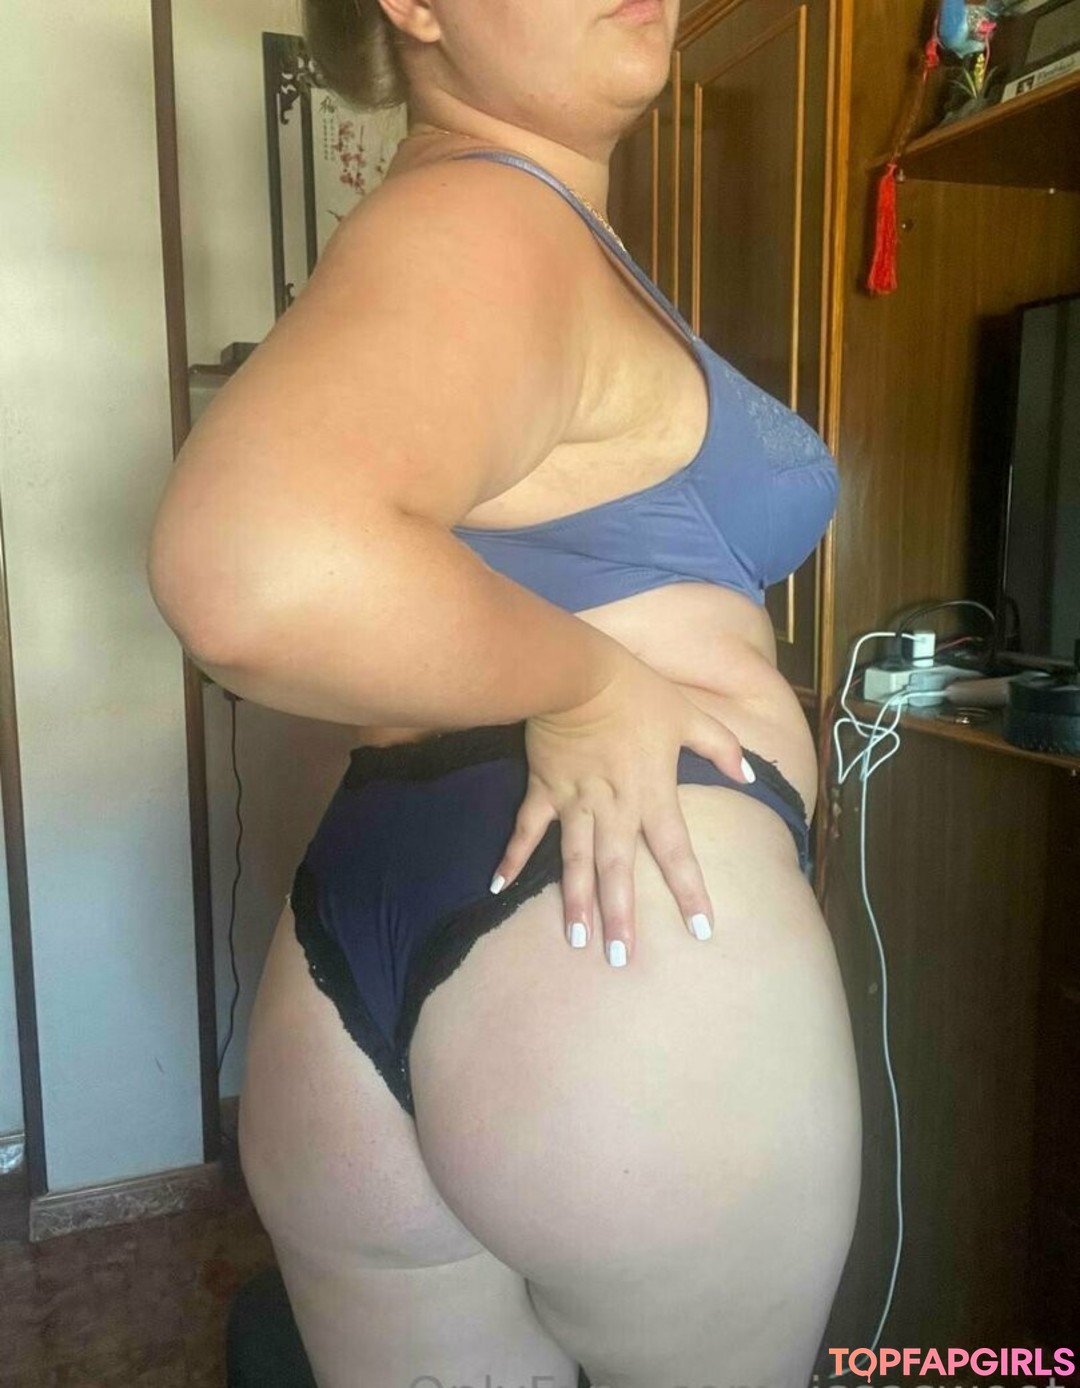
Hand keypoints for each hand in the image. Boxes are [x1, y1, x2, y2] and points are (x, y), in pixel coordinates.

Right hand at [488, 652, 754, 966]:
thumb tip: (749, 777)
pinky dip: (512, 856)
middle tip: (621, 960)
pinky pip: (527, 829)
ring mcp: (575, 801)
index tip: (702, 931)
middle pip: (618, 871)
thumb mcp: (688, 715)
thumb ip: (722, 747)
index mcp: (652, 794)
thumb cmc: (636, 691)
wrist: (577, 671)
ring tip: (576, 940)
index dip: (690, 892)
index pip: (676, 852)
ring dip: (575, 901)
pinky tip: (497, 886)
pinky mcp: (545, 788)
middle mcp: (614, 807)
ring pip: (575, 860)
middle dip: (621, 917)